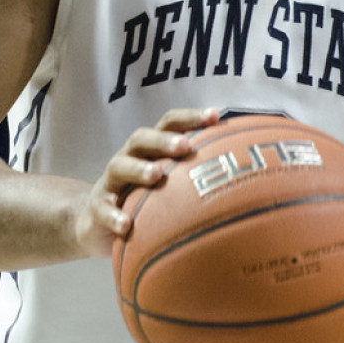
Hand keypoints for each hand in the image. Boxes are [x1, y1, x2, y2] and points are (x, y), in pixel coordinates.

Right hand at [73, 108, 217, 258]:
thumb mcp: (167, 189)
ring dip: (139, 168)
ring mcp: (109, 183)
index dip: (191, 117)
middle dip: (164, 139)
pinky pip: (103, 209)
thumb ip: (197, 182)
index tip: (217, 116)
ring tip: (157, 175)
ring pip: (119, 166)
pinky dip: (114, 216)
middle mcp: (127, 159)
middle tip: (185, 146)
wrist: (92, 222)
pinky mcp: (97, 209)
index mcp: (148, 150)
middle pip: (142, 138)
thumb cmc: (141, 200)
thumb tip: (251, 189)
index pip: (169, 124)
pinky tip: (127, 226)